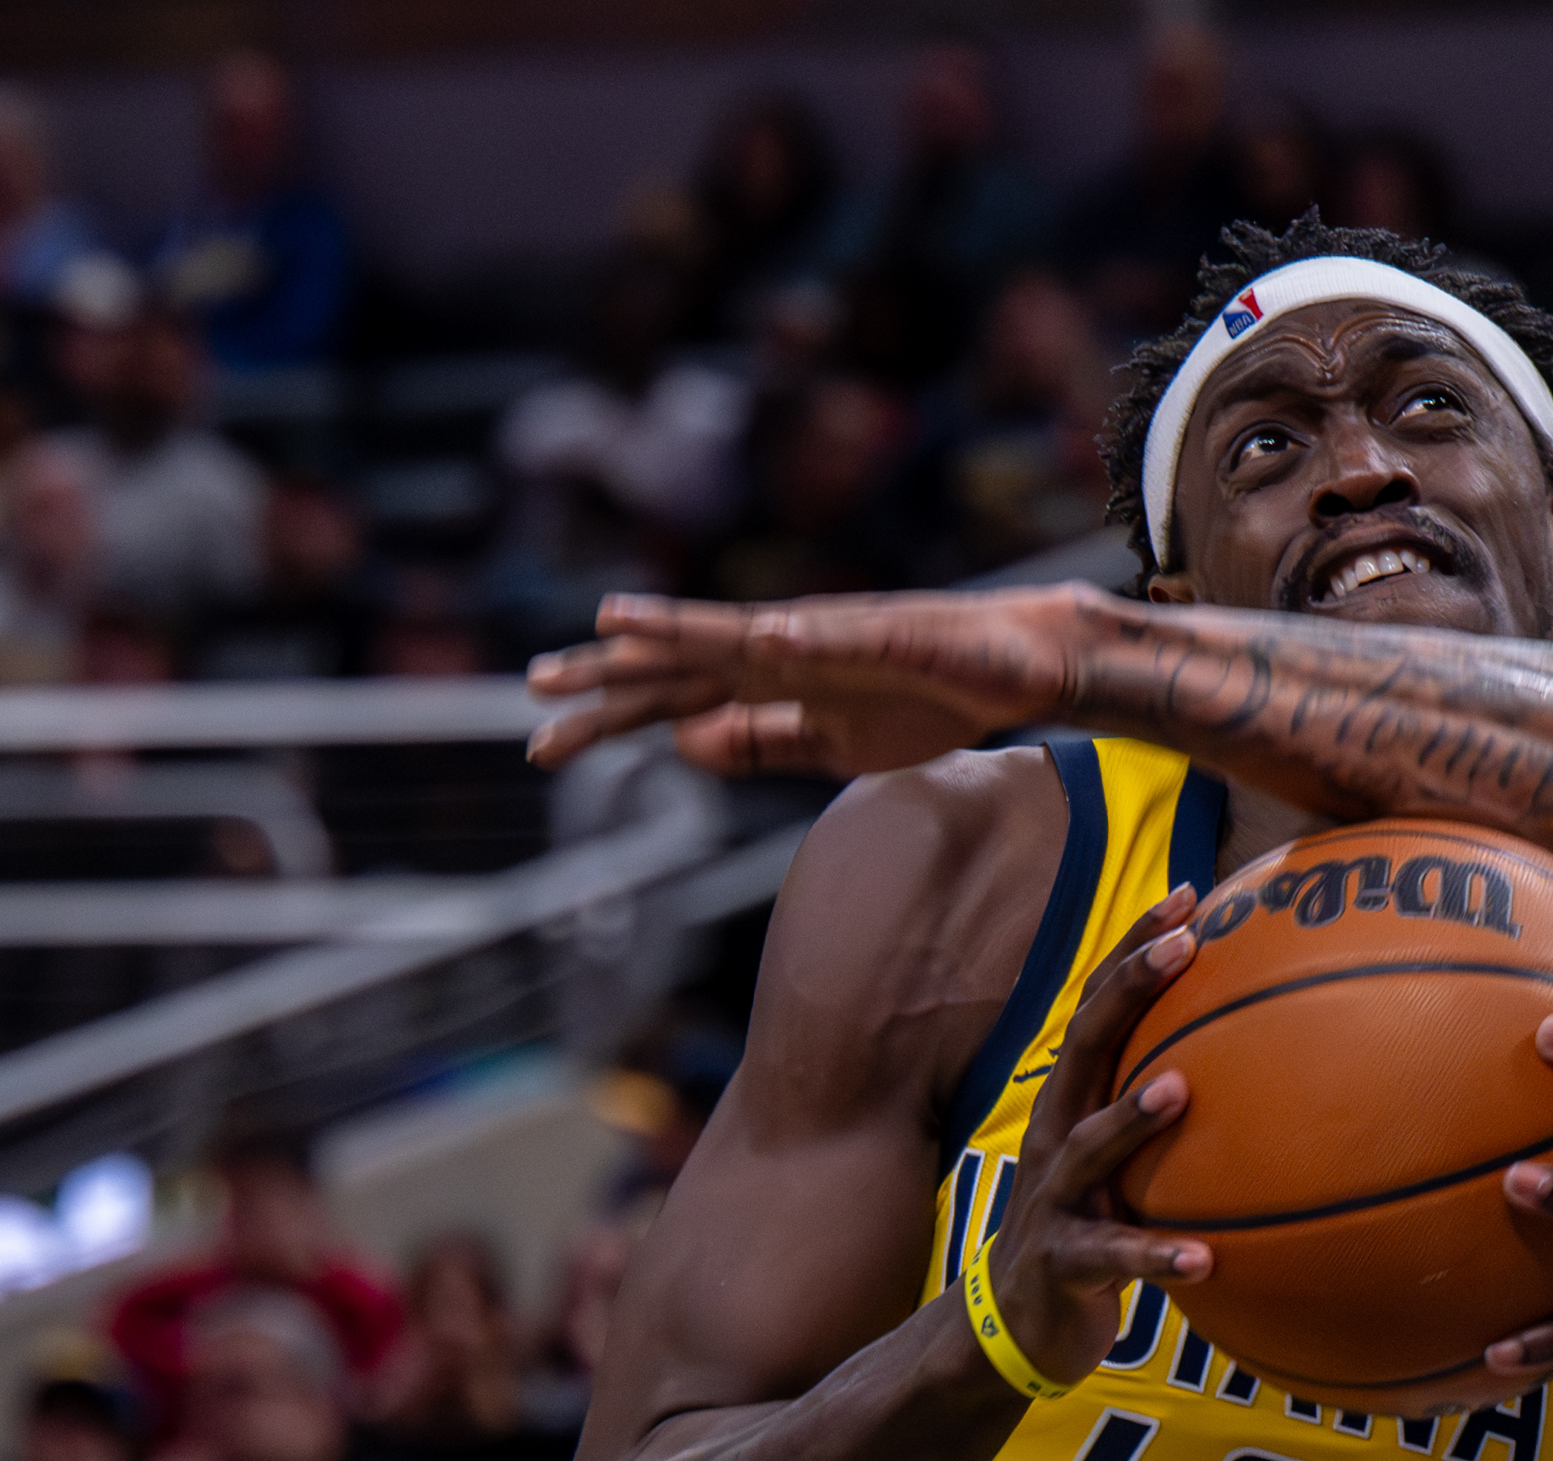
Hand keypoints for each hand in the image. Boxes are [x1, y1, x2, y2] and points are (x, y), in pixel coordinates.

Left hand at [525, 589, 1079, 778]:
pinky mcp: (894, 635)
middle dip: (613, 671)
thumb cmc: (926, 696)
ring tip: (617, 623)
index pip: (672, 695)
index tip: (541, 738)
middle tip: (535, 687)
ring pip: (745, 633)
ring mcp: (834, 636)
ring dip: (682, 628)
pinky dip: (804, 637)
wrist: (1016, 665)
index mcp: (769, 678)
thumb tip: (682, 746)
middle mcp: (786, 646)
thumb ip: (760, 741)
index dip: (608, 712)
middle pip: (686, 660)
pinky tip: (766, 639)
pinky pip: (844, 638)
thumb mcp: (831, 742)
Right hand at [970, 892, 1213, 1388]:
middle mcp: (1057, 1131)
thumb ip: (1173, 1109)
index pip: (1101, 1003)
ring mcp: (1053, 1196)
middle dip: (1130, 989)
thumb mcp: (1126, 1160)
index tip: (1191, 894)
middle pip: (1085, 1044)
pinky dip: (1156, 1255)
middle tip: (1183, 947)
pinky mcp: (1060, 1261)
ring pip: (1089, 1146)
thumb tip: (1276, 1063)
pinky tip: (1205, 1259)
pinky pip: (1113, 1256)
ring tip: (1180, 1091)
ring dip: (1132, 1118)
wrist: (1016, 1322)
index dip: (1137, 946)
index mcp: (1076, 1098)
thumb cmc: (1092, 1224)